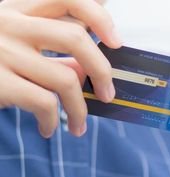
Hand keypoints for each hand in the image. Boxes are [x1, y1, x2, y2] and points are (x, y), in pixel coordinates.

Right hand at [0, 0, 120, 137]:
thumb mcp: (11, 42)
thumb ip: (47, 46)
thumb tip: (86, 69)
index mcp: (14, 6)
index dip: (99, 16)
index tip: (116, 41)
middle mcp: (7, 21)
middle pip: (76, 37)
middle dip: (102, 70)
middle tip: (108, 93)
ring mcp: (0, 50)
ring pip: (66, 78)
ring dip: (80, 108)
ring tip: (79, 125)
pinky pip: (45, 103)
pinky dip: (54, 120)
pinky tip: (49, 128)